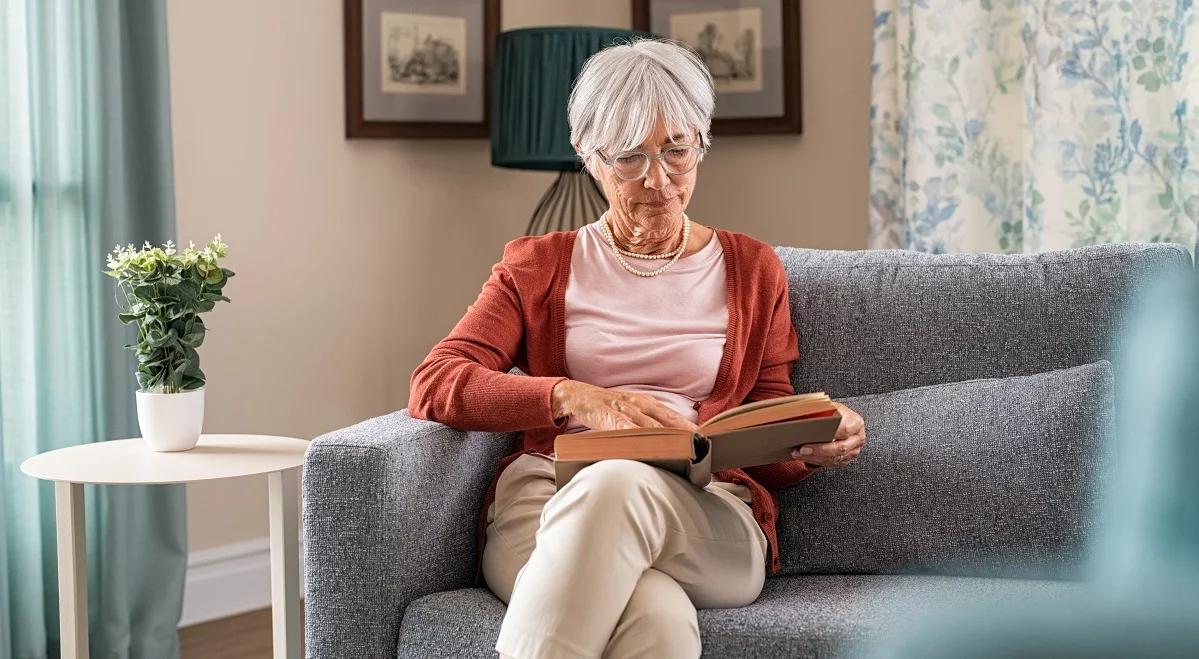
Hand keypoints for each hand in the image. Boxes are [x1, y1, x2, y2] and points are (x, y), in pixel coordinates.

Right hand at [551, 379, 698, 432]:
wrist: (576, 395)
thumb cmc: (607, 408)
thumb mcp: (631, 414)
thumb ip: (648, 427)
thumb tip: (669, 445)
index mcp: (647, 404)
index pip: (674, 417)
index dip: (692, 428)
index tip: (709, 439)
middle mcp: (639, 404)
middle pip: (668, 420)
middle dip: (686, 434)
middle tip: (703, 446)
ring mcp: (624, 409)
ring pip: (649, 425)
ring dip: (666, 437)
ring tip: (682, 449)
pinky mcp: (607, 415)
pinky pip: (624, 427)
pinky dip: (636, 436)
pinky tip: (644, 445)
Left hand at [790, 401, 864, 468]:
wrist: (840, 420)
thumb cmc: (833, 413)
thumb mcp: (829, 407)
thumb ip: (821, 411)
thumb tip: (803, 414)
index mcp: (855, 422)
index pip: (844, 430)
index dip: (830, 434)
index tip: (813, 436)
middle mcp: (857, 438)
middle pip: (840, 448)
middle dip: (819, 450)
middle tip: (803, 449)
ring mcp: (853, 450)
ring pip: (834, 458)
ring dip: (814, 457)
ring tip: (799, 453)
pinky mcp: (846, 459)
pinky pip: (832, 463)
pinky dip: (816, 461)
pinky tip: (805, 456)